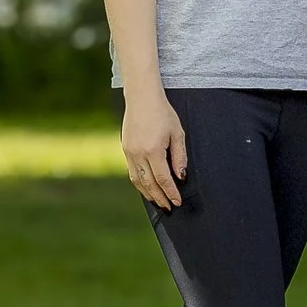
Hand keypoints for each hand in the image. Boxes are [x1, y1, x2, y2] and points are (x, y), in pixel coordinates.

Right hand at [121, 88, 186, 209]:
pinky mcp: (125, 150)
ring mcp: (130, 152)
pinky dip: (140, 183)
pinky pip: (132, 172)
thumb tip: (180, 177)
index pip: (163, 179)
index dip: (171, 192)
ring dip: (148, 193)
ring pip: (138, 181)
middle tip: (169, 208)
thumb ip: (179, 157)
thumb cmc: (163, 113)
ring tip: (158, 202)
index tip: (177, 202)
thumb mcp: (177, 133)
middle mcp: (139, 154)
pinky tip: (147, 188)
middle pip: (149, 184)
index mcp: (153, 150)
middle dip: (160, 198)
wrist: (142, 98)